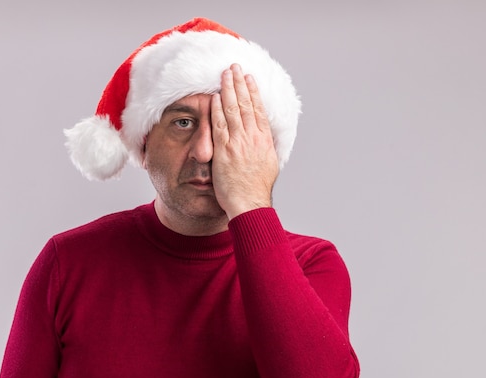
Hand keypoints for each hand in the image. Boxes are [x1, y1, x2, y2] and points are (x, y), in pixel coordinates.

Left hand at [211, 64, 278, 218]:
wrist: (250, 203)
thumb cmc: (257, 189)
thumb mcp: (268, 164)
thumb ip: (264, 148)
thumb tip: (264, 138)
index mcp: (264, 140)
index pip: (258, 109)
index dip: (253, 92)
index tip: (250, 78)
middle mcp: (252, 138)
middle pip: (246, 104)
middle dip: (240, 83)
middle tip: (235, 66)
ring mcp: (238, 143)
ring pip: (234, 110)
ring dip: (229, 89)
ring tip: (225, 74)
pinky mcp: (224, 151)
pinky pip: (220, 125)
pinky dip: (218, 109)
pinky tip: (216, 96)